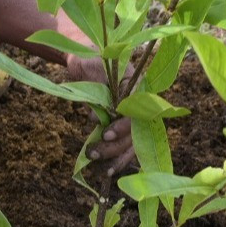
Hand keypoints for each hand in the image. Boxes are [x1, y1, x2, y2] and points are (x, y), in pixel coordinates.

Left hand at [66, 54, 135, 174]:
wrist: (86, 56)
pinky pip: (124, 145)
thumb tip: (97, 120)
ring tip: (100, 167)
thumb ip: (99, 92)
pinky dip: (116, 158)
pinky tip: (107, 169)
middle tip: (94, 153)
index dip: (123, 127)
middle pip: (134, 133)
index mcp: (138, 88)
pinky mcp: (120, 124)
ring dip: (116, 157)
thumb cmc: (92, 58)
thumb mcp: (94, 68)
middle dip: (115, 147)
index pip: (136, 113)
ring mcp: (131, 116)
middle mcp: (139, 104)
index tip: (106, 134)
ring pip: (131, 143)